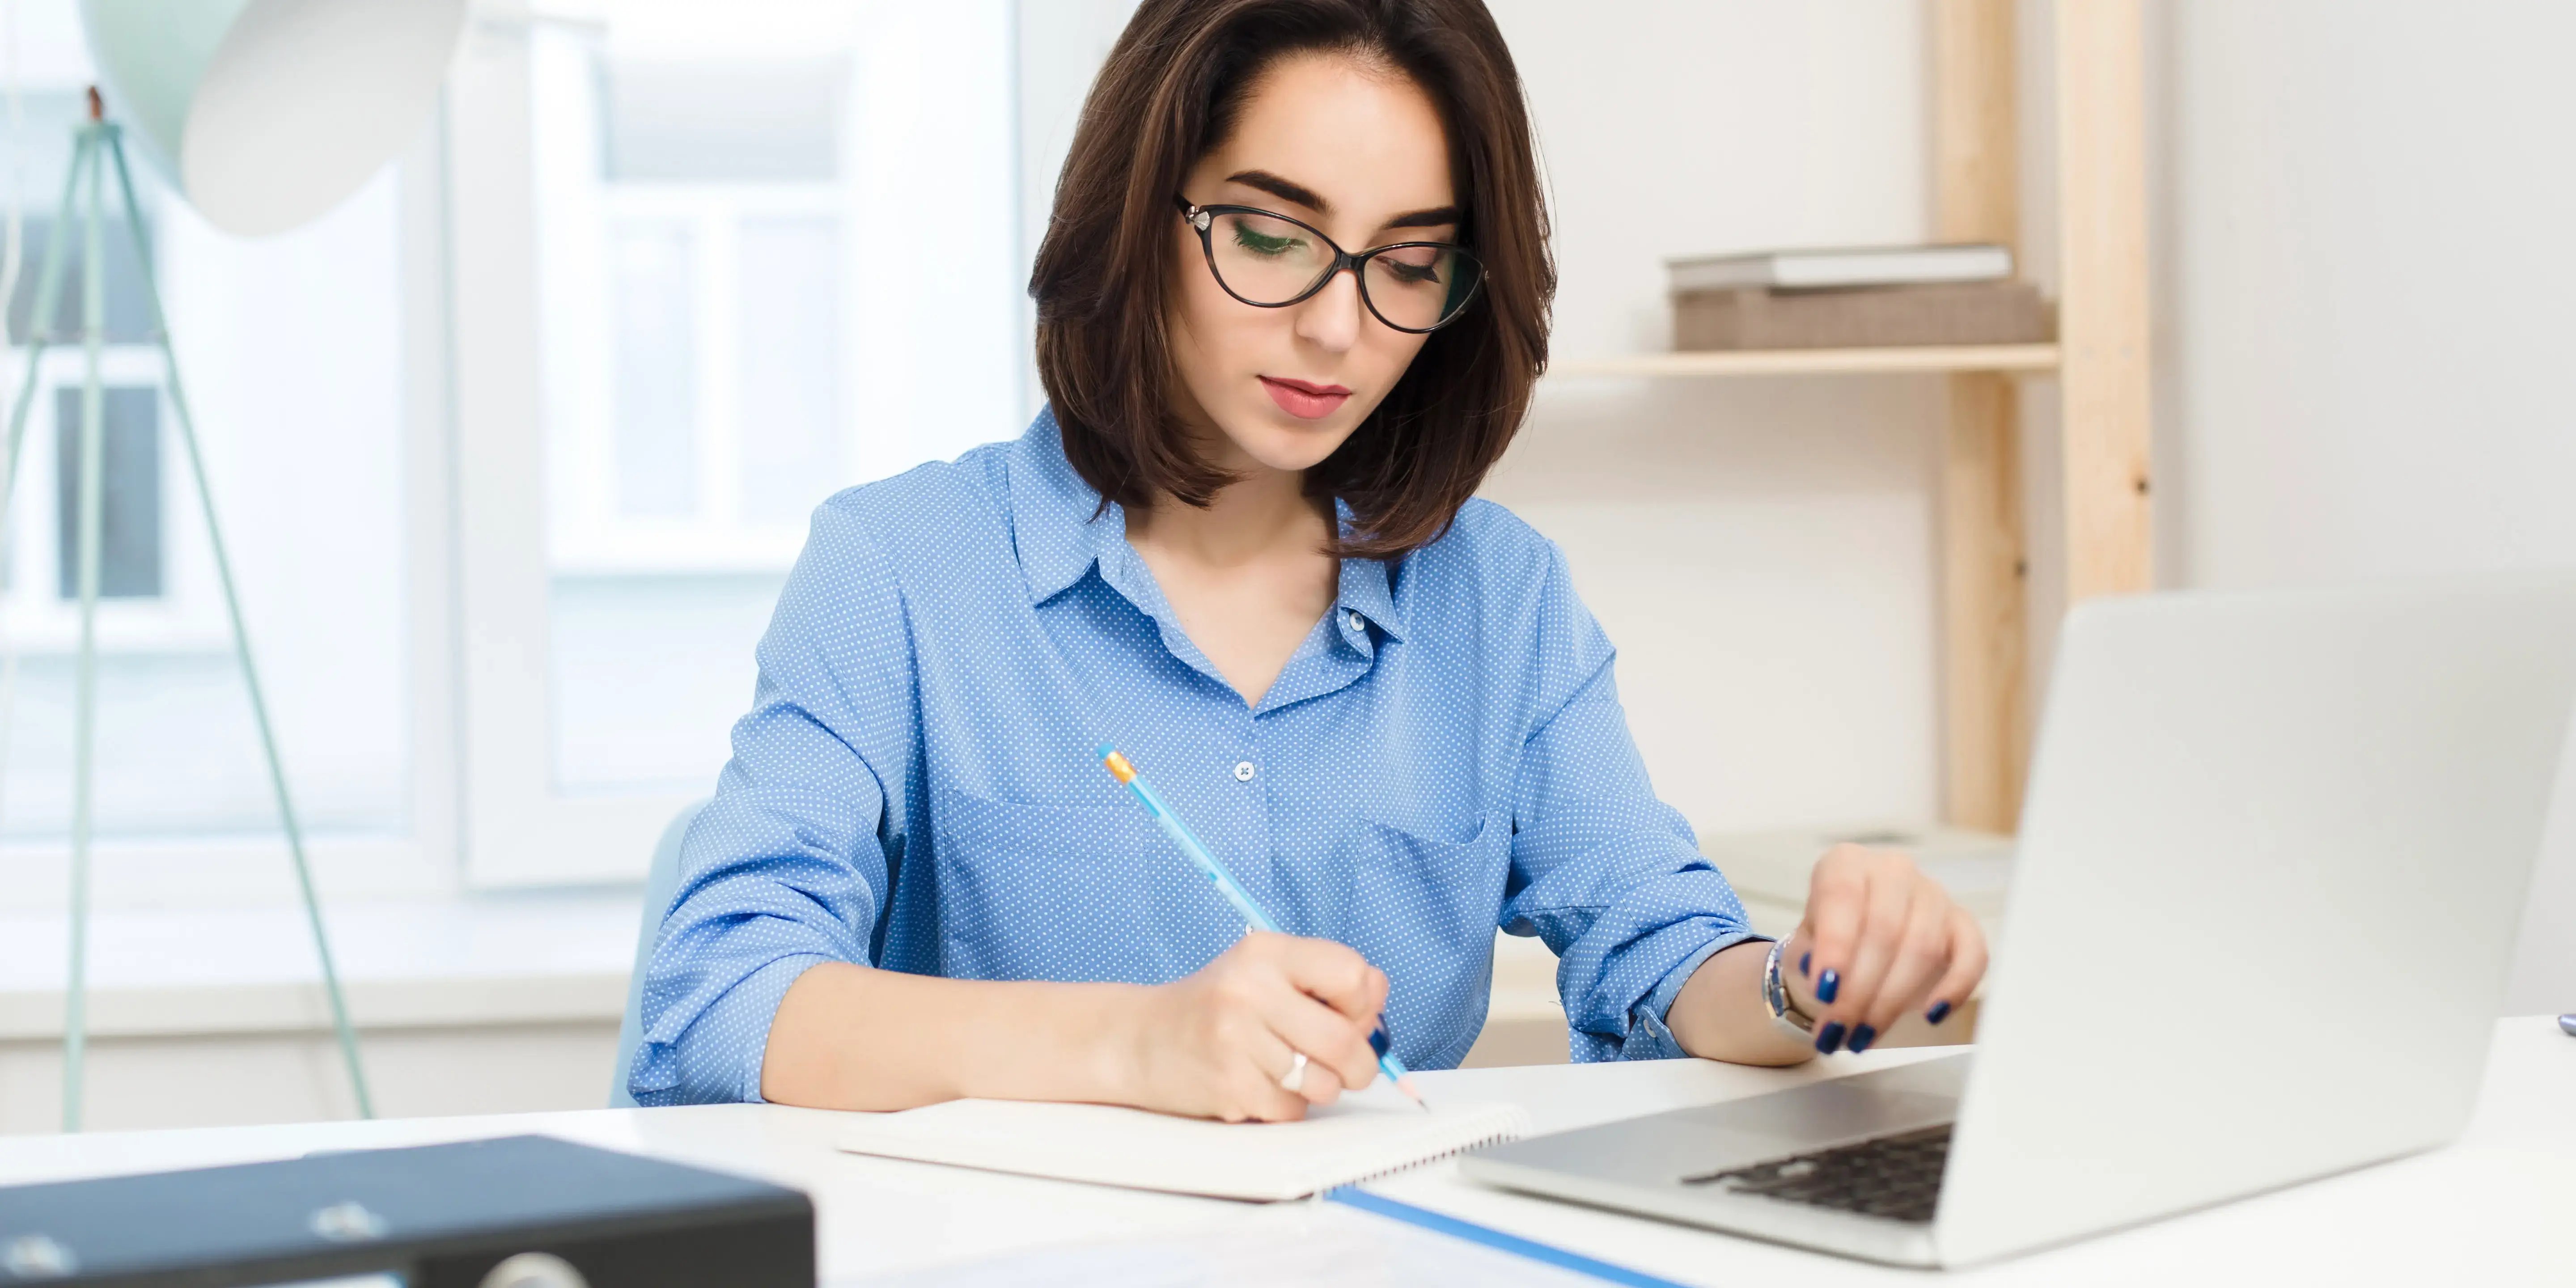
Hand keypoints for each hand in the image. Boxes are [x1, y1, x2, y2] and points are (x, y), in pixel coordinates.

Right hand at [1116, 931, 1386, 1121]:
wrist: (1139, 1040)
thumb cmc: (1215, 1007)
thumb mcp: (1265, 972)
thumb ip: (1326, 979)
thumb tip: (1378, 1000)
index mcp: (1265, 952)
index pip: (1352, 975)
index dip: (1363, 1003)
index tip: (1347, 1013)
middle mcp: (1249, 990)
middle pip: (1346, 1040)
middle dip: (1359, 1064)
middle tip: (1349, 1066)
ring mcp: (1236, 1040)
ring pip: (1325, 1083)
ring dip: (1322, 1088)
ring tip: (1292, 1072)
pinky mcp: (1228, 1086)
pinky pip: (1292, 1110)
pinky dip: (1288, 1107)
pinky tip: (1261, 1085)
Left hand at [1781, 844, 1986, 1054]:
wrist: (1852, 949)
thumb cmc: (1824, 944)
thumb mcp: (1803, 945)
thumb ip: (1808, 954)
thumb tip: (1821, 975)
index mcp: (1846, 863)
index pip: (1843, 896)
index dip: (1835, 944)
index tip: (1824, 989)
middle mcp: (1892, 871)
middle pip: (1884, 930)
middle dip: (1859, 990)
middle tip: (1838, 1030)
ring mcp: (1933, 895)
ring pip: (1922, 948)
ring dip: (1891, 1001)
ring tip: (1862, 1036)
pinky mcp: (1962, 925)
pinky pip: (1973, 955)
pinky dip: (1955, 987)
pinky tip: (1931, 1015)